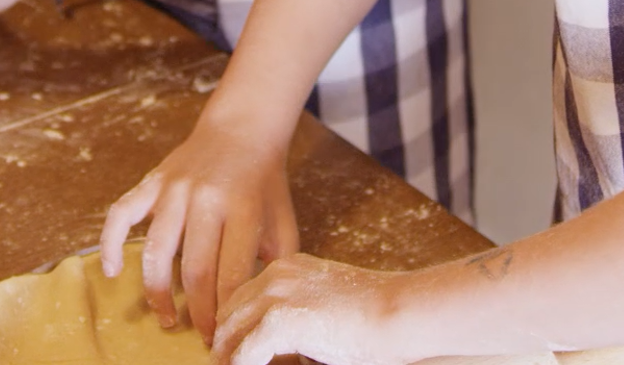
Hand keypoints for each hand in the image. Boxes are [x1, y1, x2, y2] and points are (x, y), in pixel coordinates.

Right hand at [99, 121, 298, 342]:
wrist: (241, 131)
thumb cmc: (264, 184)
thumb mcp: (283, 220)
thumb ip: (278, 261)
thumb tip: (264, 306)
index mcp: (242, 208)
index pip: (231, 271)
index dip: (226, 309)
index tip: (226, 333)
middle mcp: (205, 198)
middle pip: (195, 268)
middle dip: (198, 311)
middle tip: (202, 336)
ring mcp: (173, 190)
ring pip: (156, 250)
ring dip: (158, 291)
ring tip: (165, 318)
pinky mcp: (151, 183)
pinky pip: (120, 215)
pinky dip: (110, 244)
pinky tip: (112, 272)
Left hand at [213, 254, 417, 364]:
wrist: (402, 313)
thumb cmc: (376, 317)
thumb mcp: (326, 306)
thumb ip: (297, 319)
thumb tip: (270, 347)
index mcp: (287, 268)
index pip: (242, 297)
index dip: (233, 327)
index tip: (228, 350)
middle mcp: (277, 275)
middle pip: (229, 312)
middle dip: (224, 343)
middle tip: (221, 364)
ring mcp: (277, 296)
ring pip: (231, 332)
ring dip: (228, 358)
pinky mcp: (281, 321)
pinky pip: (246, 353)